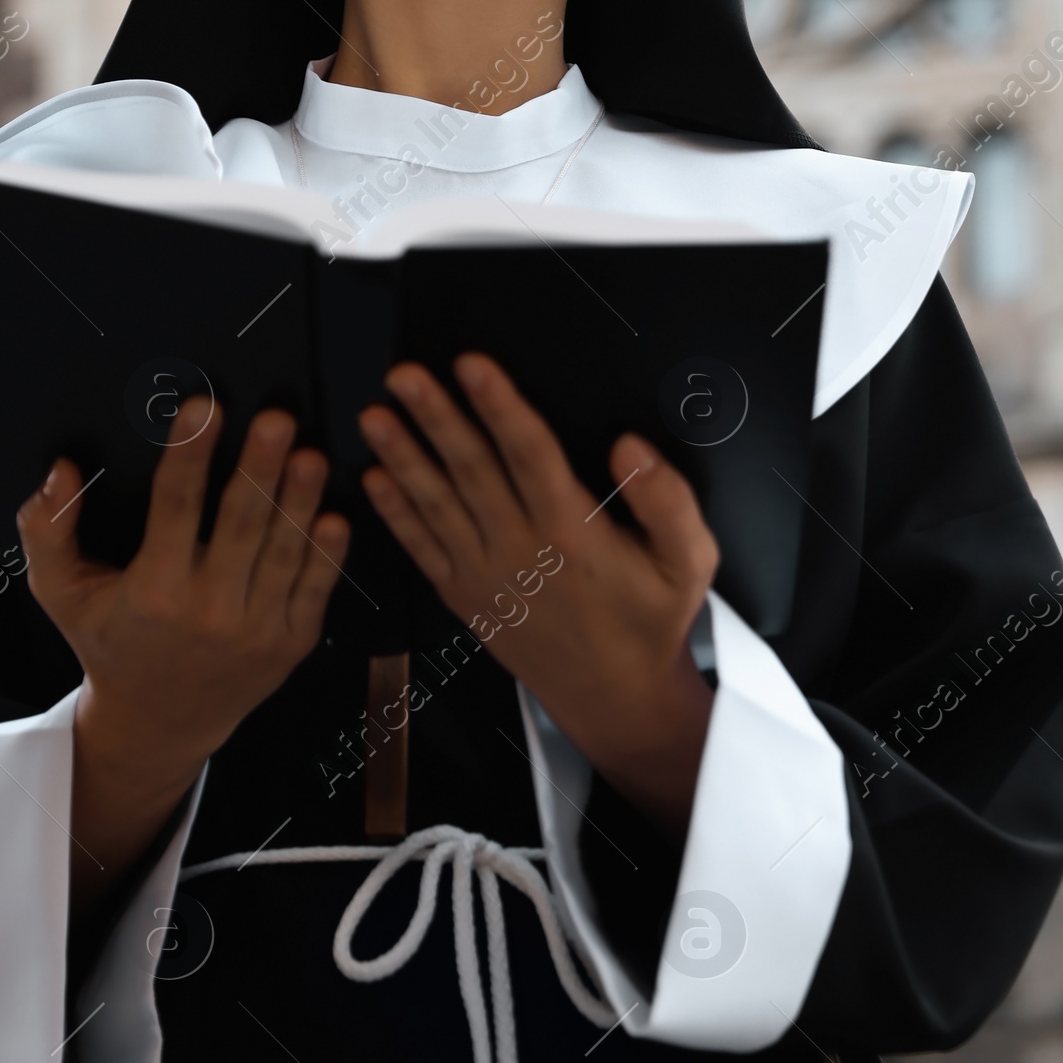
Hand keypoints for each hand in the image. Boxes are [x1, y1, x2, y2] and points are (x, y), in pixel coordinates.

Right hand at [18, 399, 349, 895]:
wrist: (159, 723)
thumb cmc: (110, 644)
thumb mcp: (61, 593)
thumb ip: (47, 530)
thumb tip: (60, 472)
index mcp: (153, 591)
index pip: (174, 507)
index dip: (190, 454)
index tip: (204, 408)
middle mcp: (207, 611)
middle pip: (240, 524)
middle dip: (260, 468)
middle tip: (277, 419)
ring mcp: (255, 629)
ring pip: (284, 552)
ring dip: (301, 501)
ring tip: (311, 455)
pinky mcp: (290, 642)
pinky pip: (314, 589)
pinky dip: (328, 553)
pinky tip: (336, 514)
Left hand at [359, 355, 716, 841]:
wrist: (615, 697)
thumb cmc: (651, 621)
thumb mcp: (688, 562)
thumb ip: (668, 501)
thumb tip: (629, 446)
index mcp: (573, 531)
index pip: (530, 454)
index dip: (500, 406)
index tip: (471, 365)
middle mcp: (521, 547)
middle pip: (472, 470)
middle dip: (436, 418)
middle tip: (404, 374)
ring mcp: (485, 573)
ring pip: (437, 504)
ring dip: (403, 457)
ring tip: (374, 416)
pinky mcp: (463, 595)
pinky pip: (423, 549)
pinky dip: (396, 515)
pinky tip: (374, 479)